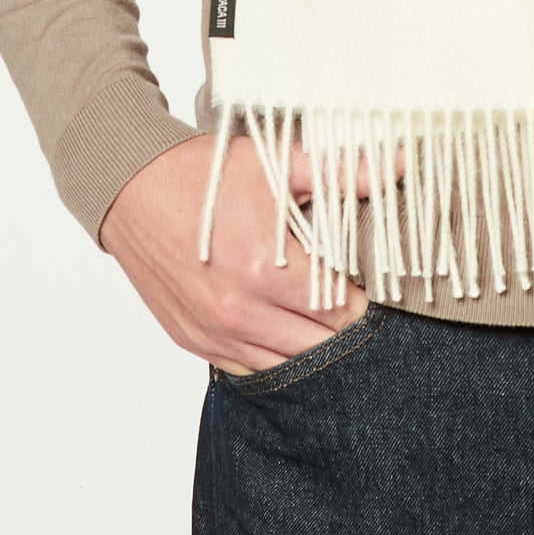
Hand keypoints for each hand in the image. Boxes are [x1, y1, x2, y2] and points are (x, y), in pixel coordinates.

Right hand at [98, 132, 381, 372]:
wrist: (131, 187)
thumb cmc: (204, 174)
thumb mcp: (277, 164)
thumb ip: (342, 174)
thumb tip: (402, 163)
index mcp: (264, 268)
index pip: (338, 309)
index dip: (361, 299)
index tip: (368, 286)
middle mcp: (238, 311)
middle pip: (317, 346)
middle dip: (341, 330)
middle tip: (351, 307)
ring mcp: (213, 332)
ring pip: (284, 368)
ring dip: (308, 350)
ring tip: (321, 324)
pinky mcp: (193, 341)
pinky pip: (246, 370)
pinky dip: (270, 358)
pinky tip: (283, 334)